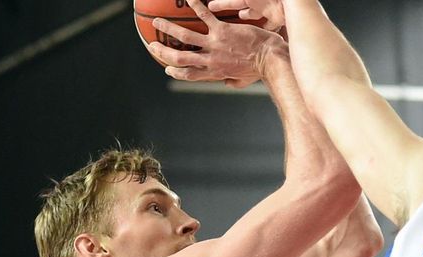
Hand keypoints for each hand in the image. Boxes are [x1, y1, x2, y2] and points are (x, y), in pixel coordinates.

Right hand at [146, 0, 285, 84]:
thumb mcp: (243, 80)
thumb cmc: (259, 69)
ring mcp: (215, 44)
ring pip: (185, 37)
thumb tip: (226, 82)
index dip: (175, 71)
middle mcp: (211, 60)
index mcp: (215, 72)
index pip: (189, 75)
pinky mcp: (223, 30)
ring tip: (157, 21)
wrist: (270, 58)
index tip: (166, 67)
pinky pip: (205, 16)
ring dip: (168, 28)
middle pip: (179, 57)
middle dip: (163, 51)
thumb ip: (231, 81)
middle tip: (152, 44)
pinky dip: (195, 6)